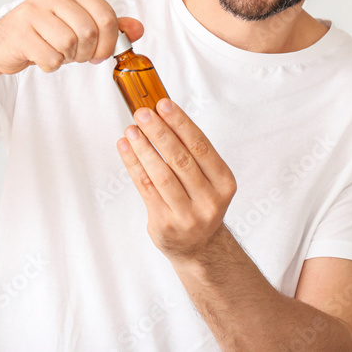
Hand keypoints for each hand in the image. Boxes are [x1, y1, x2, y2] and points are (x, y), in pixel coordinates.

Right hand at [0, 0, 143, 74]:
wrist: (3, 45)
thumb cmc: (44, 35)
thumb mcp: (80, 27)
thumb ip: (110, 27)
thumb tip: (138, 29)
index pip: (106, 15)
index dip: (110, 41)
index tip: (101, 52)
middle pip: (89, 32)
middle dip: (88, 52)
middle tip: (77, 55)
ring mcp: (33, 11)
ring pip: (70, 45)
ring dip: (68, 58)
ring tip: (57, 53)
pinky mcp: (20, 32)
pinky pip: (51, 58)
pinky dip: (51, 65)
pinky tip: (42, 57)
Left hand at [116, 97, 236, 266]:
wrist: (199, 247)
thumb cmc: (200, 201)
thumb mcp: (208, 180)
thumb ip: (191, 152)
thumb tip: (162, 114)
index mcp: (224, 183)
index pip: (201, 146)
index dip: (181, 123)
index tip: (164, 104)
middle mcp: (209, 200)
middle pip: (180, 159)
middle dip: (159, 132)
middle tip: (142, 113)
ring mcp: (187, 215)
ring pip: (161, 174)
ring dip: (143, 148)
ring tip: (131, 130)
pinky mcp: (164, 224)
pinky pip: (145, 188)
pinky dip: (134, 165)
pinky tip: (126, 149)